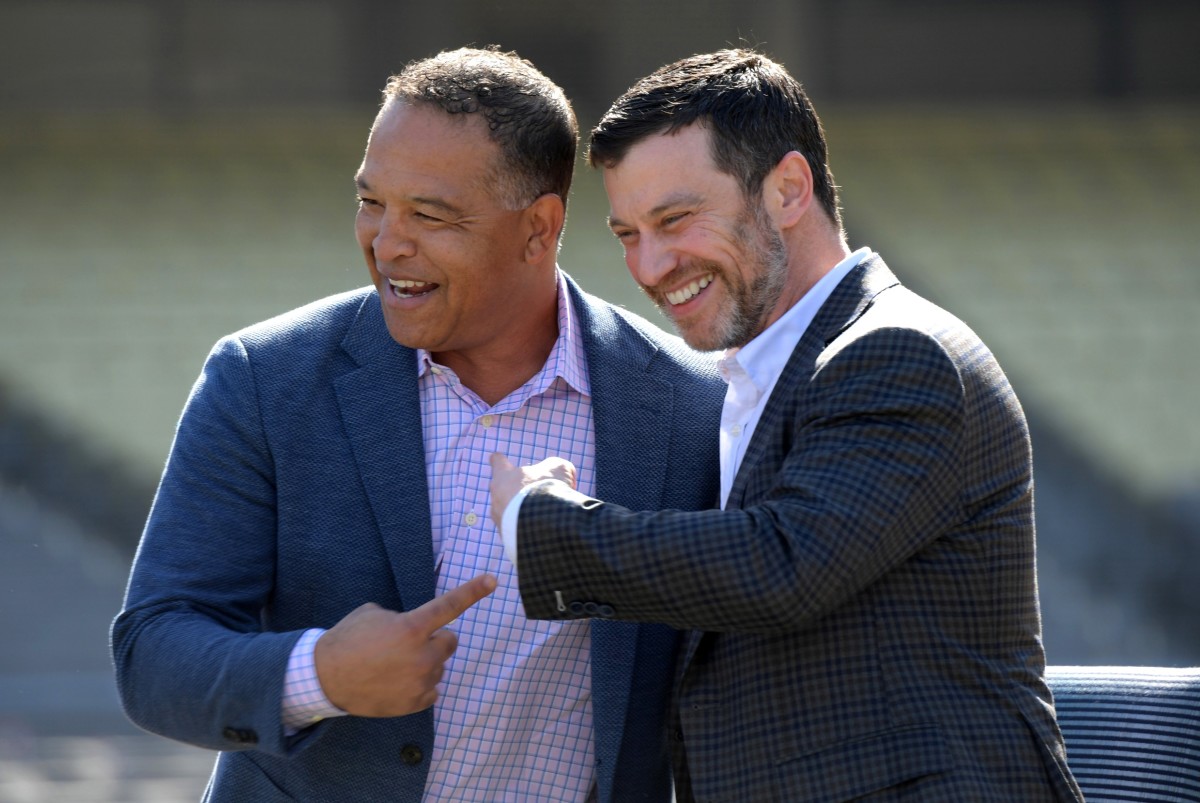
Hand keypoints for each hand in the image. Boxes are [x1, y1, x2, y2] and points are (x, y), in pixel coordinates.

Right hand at [313, 574, 496, 716]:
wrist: (326, 678)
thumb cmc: (348, 639)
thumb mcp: (374, 614)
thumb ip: (402, 618)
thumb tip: (415, 629)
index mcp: (412, 627)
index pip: (449, 605)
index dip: (473, 591)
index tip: (492, 580)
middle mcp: (422, 654)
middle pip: (450, 641)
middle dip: (435, 639)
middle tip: (409, 643)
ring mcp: (421, 681)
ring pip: (439, 666)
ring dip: (424, 664)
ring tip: (393, 666)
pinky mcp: (416, 703)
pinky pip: (432, 690)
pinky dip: (419, 686)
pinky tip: (397, 683)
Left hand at [488, 453, 576, 527]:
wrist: (543, 524)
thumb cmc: (548, 489)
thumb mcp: (559, 469)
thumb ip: (556, 467)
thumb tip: (559, 476)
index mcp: (503, 476)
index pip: (498, 462)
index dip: (501, 461)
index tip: (500, 459)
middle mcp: (496, 497)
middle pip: (503, 490)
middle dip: (519, 492)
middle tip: (539, 494)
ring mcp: (499, 519)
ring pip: (509, 512)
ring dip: (524, 512)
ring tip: (544, 515)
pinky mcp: (506, 538)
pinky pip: (516, 530)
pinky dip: (527, 529)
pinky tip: (543, 529)